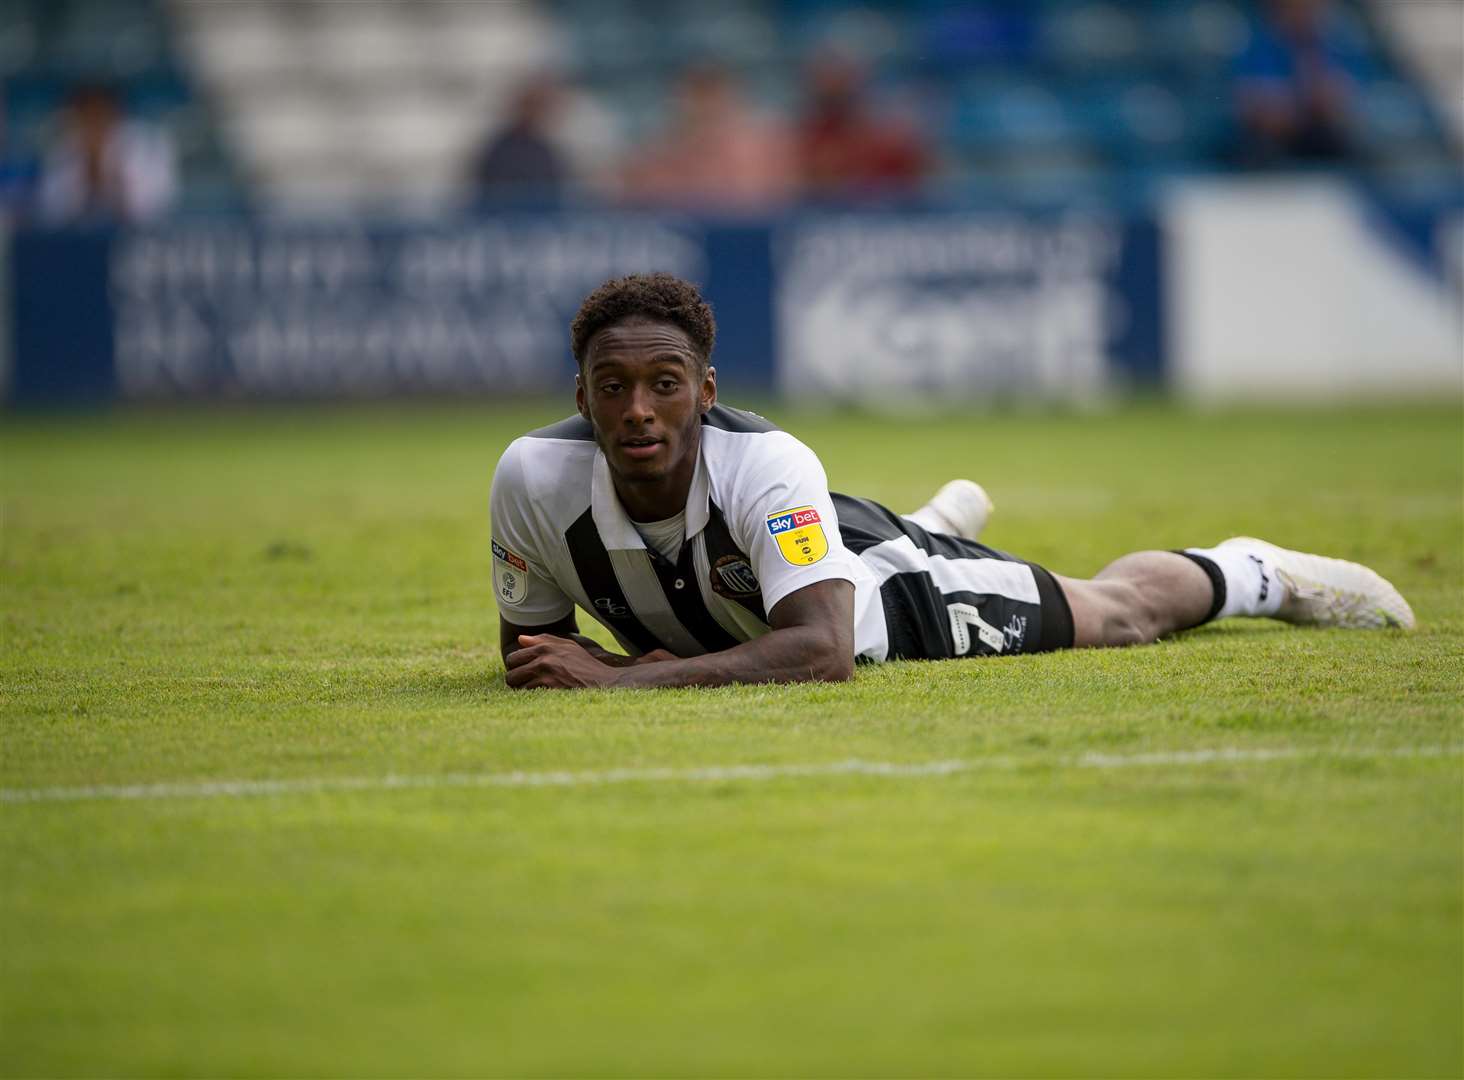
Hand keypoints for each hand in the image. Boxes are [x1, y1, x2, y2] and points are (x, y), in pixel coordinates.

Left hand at [505, 634, 621, 689]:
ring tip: (534, 689)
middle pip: (511, 674)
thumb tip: (521, 639)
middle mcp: (543, 660)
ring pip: (519, 687)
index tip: (521, 669)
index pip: (513, 657)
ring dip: (524, 690)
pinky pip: (530, 695)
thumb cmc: (585, 663)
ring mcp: (547, 676)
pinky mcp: (551, 690)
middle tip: (525, 682)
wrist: (602, 681)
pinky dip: (533, 696)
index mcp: (545, 648)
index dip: (514, 666)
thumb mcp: (567, 645)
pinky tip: (542, 694)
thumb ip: (543, 640)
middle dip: (515, 680)